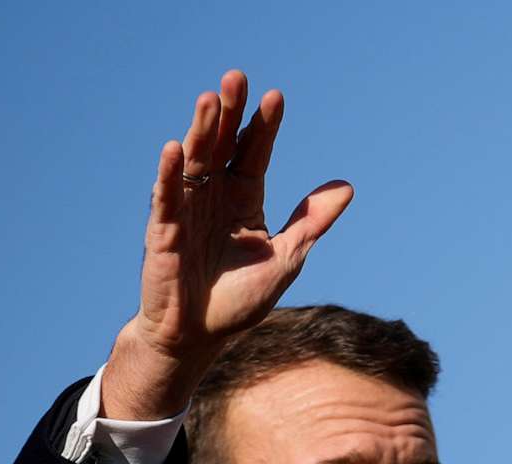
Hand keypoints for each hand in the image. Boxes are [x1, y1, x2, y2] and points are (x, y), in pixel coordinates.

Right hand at [102, 69, 353, 418]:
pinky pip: (166, 197)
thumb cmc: (240, 299)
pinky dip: (170, 174)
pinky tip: (175, 149)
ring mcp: (187, 209)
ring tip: (209, 98)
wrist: (200, 337)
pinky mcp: (164, 230)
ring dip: (200, 129)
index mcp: (244, 200)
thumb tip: (348, 186)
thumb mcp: (287, 257)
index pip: (254, 154)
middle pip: (221, 145)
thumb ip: (311, 221)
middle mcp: (214, 196)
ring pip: (194, 161)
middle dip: (229, 112)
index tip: (277, 98)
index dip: (263, 127)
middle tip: (237, 77)